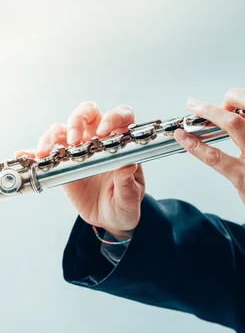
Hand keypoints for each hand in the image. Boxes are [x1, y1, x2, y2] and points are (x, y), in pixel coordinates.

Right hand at [14, 101, 145, 239]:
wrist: (109, 218)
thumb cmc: (125, 203)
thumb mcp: (131, 196)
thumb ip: (128, 181)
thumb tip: (128, 166)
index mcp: (123, 143)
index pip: (122, 116)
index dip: (113, 117)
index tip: (103, 132)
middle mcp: (100, 141)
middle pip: (88, 113)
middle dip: (78, 119)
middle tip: (74, 140)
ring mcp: (79, 150)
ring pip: (63, 129)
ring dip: (51, 136)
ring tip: (45, 152)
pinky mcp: (63, 163)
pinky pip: (46, 153)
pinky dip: (33, 152)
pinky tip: (27, 156)